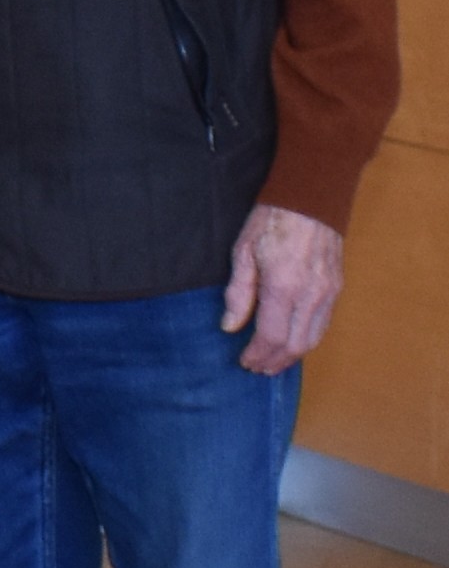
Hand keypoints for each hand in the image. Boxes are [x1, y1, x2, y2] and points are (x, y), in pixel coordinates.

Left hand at [222, 203, 344, 374]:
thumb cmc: (271, 221)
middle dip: (275, 362)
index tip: (244, 361)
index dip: (257, 354)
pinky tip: (291, 341)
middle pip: (296, 345)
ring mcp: (328, 292)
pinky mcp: (337, 288)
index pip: (271, 336)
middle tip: (258, 368)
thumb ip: (238, 292)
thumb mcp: (243, 251)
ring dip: (293, 355)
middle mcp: (310, 294)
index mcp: (283, 286)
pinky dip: (307, 338)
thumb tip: (230, 326)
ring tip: (273, 362)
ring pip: (314, 338)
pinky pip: (323, 323)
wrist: (311, 199)